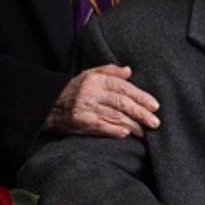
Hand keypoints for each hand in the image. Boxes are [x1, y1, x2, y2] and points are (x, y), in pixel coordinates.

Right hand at [44, 64, 159, 138]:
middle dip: (141, 113)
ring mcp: (87, 108)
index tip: (155, 106)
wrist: (48, 106)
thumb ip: (109, 71)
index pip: (123, 87)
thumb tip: (129, 70)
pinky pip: (104, 127)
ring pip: (116, 116)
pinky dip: (117, 131)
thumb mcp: (88, 75)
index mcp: (95, 79)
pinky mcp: (82, 122)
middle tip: (155, 122)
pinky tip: (127, 134)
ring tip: (145, 131)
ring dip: (133, 125)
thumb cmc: (73, 90)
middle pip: (122, 102)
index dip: (141, 96)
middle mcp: (92, 92)